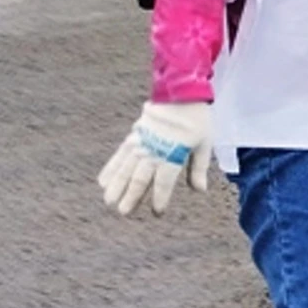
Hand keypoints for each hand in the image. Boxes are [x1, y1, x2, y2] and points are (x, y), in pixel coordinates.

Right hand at [98, 102, 212, 215]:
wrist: (180, 94)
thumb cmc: (196, 121)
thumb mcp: (204, 145)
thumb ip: (198, 169)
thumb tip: (199, 190)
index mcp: (172, 156)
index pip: (163, 183)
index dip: (159, 199)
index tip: (157, 212)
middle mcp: (152, 152)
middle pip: (139, 179)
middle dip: (131, 197)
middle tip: (123, 212)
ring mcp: (139, 144)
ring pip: (124, 169)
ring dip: (116, 186)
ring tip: (108, 201)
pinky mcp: (132, 137)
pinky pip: (118, 156)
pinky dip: (110, 169)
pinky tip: (103, 181)